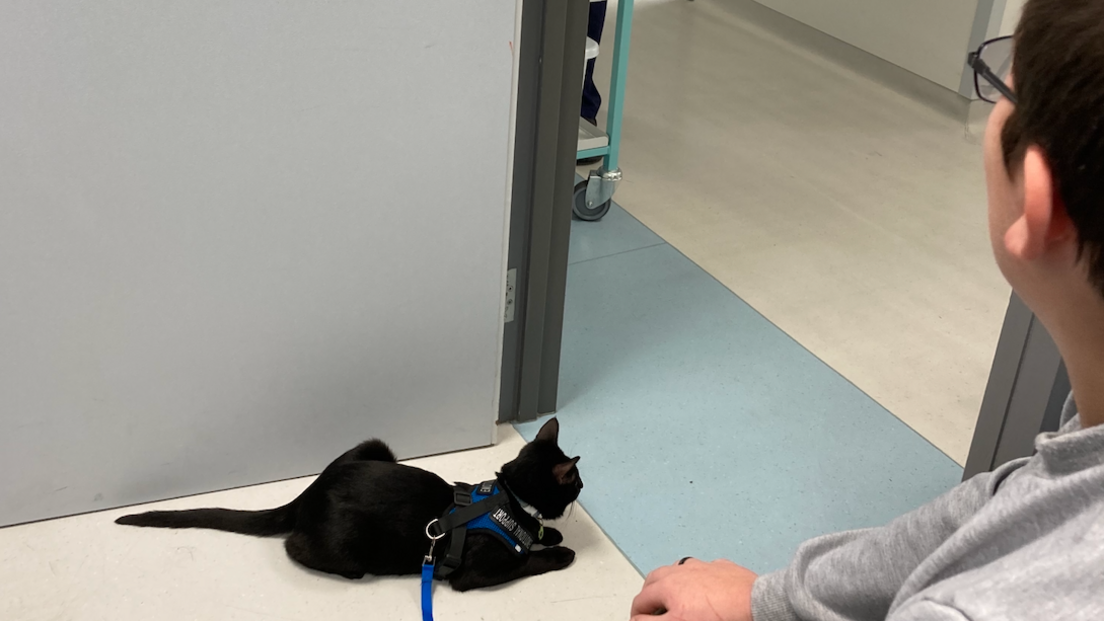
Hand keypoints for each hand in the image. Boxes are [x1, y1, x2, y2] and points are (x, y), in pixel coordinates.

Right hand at [630, 558, 756, 620]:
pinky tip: (702, 589)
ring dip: (668, 581)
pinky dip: (696, 578)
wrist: (754, 605)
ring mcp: (702, 567)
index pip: (641, 600)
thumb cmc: (719, 617)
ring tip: (671, 595)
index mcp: (667, 586)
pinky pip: (703, 569)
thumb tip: (636, 620)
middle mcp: (681, 572)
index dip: (636, 615)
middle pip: (654, 579)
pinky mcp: (721, 567)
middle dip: (648, 594)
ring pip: (676, 569)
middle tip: (649, 608)